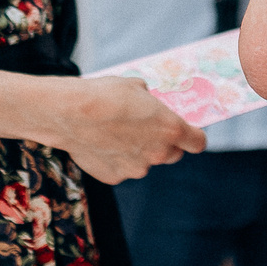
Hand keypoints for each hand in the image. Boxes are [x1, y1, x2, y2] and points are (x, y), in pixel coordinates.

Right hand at [56, 76, 206, 184]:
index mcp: (171, 129)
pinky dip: (116, 160)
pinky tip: (101, 144)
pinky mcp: (115, 177)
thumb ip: (151, 103)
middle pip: (173, 154)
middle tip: (147, 131)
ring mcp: (136, 168)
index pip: (198, 142)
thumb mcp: (137, 88)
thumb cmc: (104, 94)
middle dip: (165, 144)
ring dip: (138, 152)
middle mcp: (158, 153)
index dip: (193, 137)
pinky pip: (122, 169)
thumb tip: (151, 106)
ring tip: (115, 134)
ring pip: (145, 162)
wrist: (69, 112)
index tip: (188, 133)